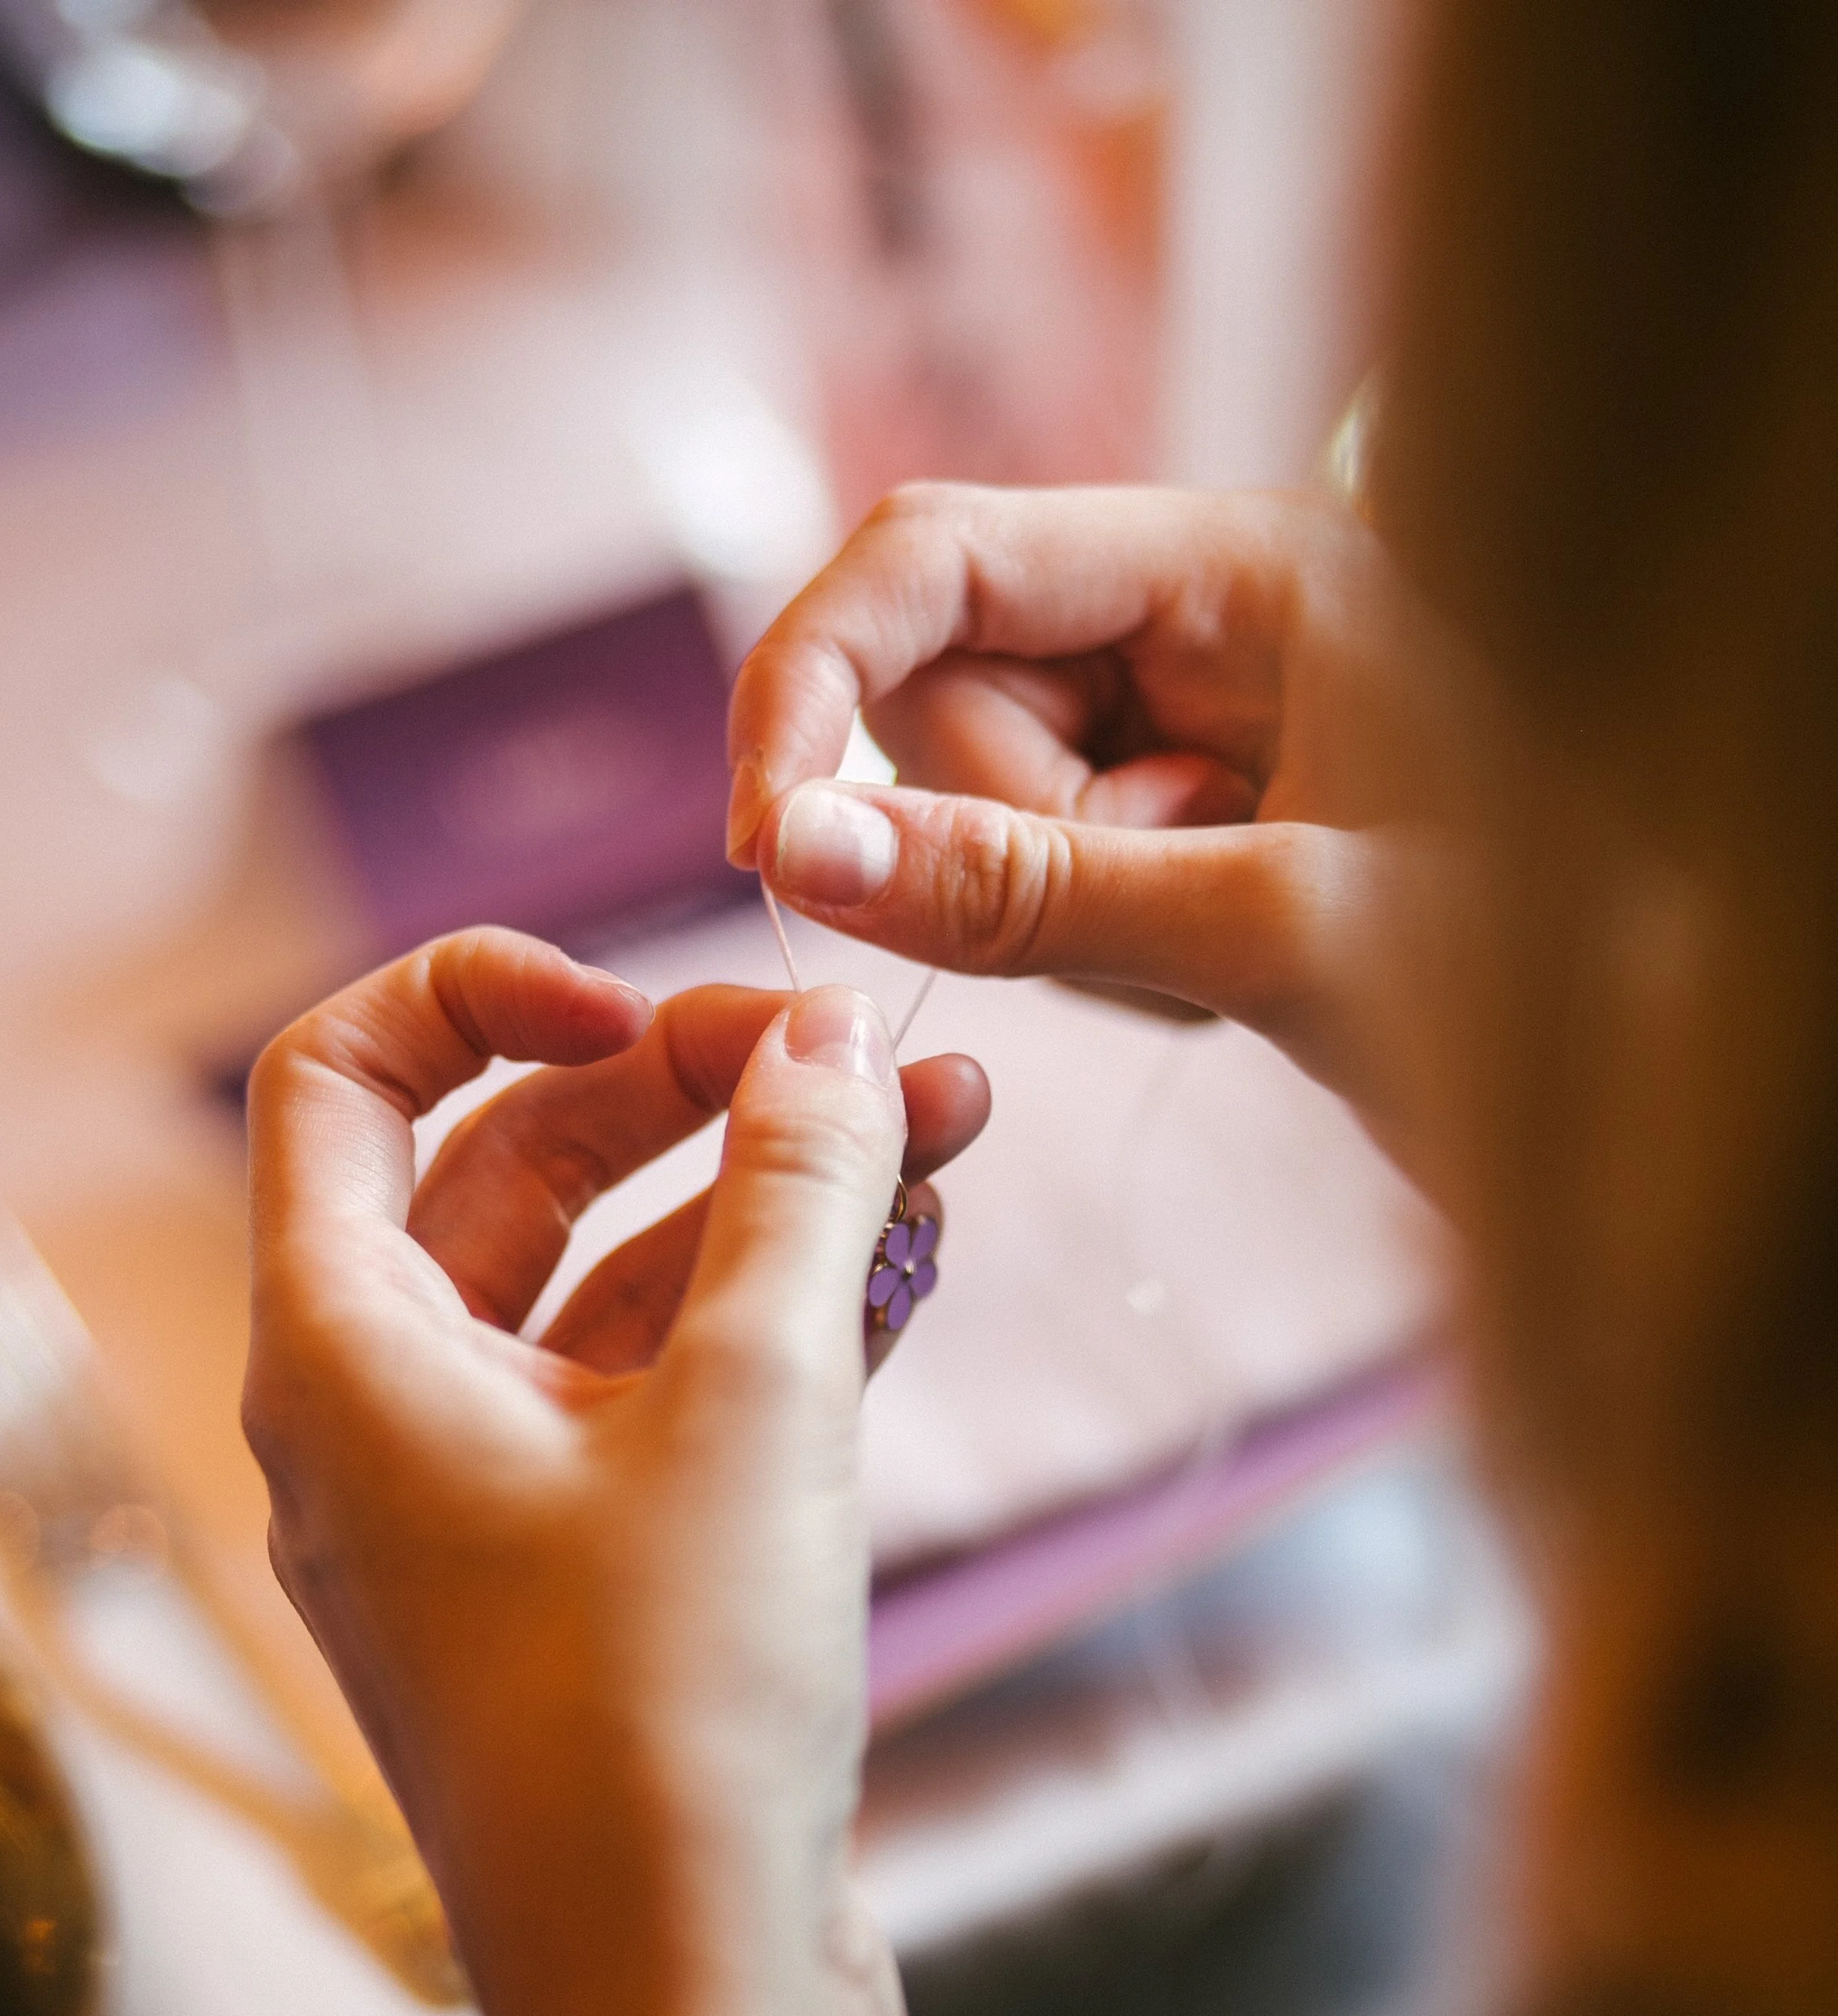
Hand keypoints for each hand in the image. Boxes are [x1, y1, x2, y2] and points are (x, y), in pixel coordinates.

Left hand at [244, 931, 989, 2015]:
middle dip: (696, 1090)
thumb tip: (838, 1035)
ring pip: (616, 1286)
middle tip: (871, 1055)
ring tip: (953, 1124)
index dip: (488, 992)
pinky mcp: (596, 1584)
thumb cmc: (670, 1715)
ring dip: (771, 1201)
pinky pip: (667, 1397)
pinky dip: (776, 1321)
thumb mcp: (756, 1404)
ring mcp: (492, 1508)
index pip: (345, 1078)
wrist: (688, 2000)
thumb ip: (797, 1186)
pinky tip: (917, 1257)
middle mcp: (387, 1419)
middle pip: (510, 1168)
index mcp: (342, 1351)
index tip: (656, 999)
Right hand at [728, 482, 1474, 1196]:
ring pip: (972, 805)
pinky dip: (1089, 949)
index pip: (939, 551)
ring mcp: (1177, 715)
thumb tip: (794, 847)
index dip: (814, 676)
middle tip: (1164, 916)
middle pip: (942, 696)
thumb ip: (1022, 890)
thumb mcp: (1270, 930)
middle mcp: (1192, 613)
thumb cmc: (1531, 979)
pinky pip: (1031, 874)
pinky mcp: (1172, 808)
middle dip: (1000, 838)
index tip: (770, 835)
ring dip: (1055, 913)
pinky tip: (1215, 964)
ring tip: (1220, 949)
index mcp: (1239, 561)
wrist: (1633, 1076)